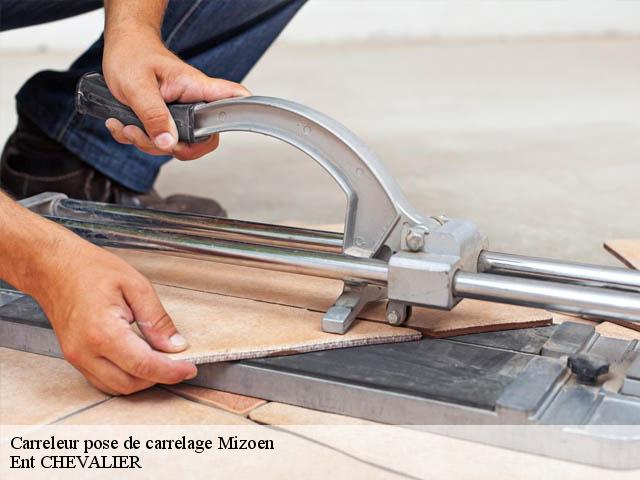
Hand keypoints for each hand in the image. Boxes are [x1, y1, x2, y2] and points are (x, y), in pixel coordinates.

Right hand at [32, 233, 196, 394]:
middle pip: (130, 383)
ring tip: (160, 361)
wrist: (53, 267)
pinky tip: (138, 361)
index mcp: (103, 332)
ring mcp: (77, 357)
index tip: (188, 369)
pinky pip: (103, 379)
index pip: (144, 366)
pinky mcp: (75, 357)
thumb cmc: (88, 269)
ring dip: (141, 380)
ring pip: (116, 387)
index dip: (171, 371)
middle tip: (178, 363)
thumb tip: (175, 344)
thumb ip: (157, 319)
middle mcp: (85, 351)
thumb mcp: (135, 285)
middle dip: (158, 378)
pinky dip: (124, 377)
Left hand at [102, 26, 249, 159]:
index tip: (245, 122)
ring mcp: (180, 115)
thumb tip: (168, 143)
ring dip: (146, 142)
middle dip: (171, 147)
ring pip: (175, 145)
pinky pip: (159, 142)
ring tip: (127, 125)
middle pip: (201, 140)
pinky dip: (138, 139)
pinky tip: (125, 124)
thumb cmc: (132, 55)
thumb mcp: (137, 86)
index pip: (230, 98)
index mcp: (195, 88)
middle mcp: (192, 104)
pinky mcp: (166, 121)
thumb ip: (153, 115)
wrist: (121, 48)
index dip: (242, 112)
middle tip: (148, 137)